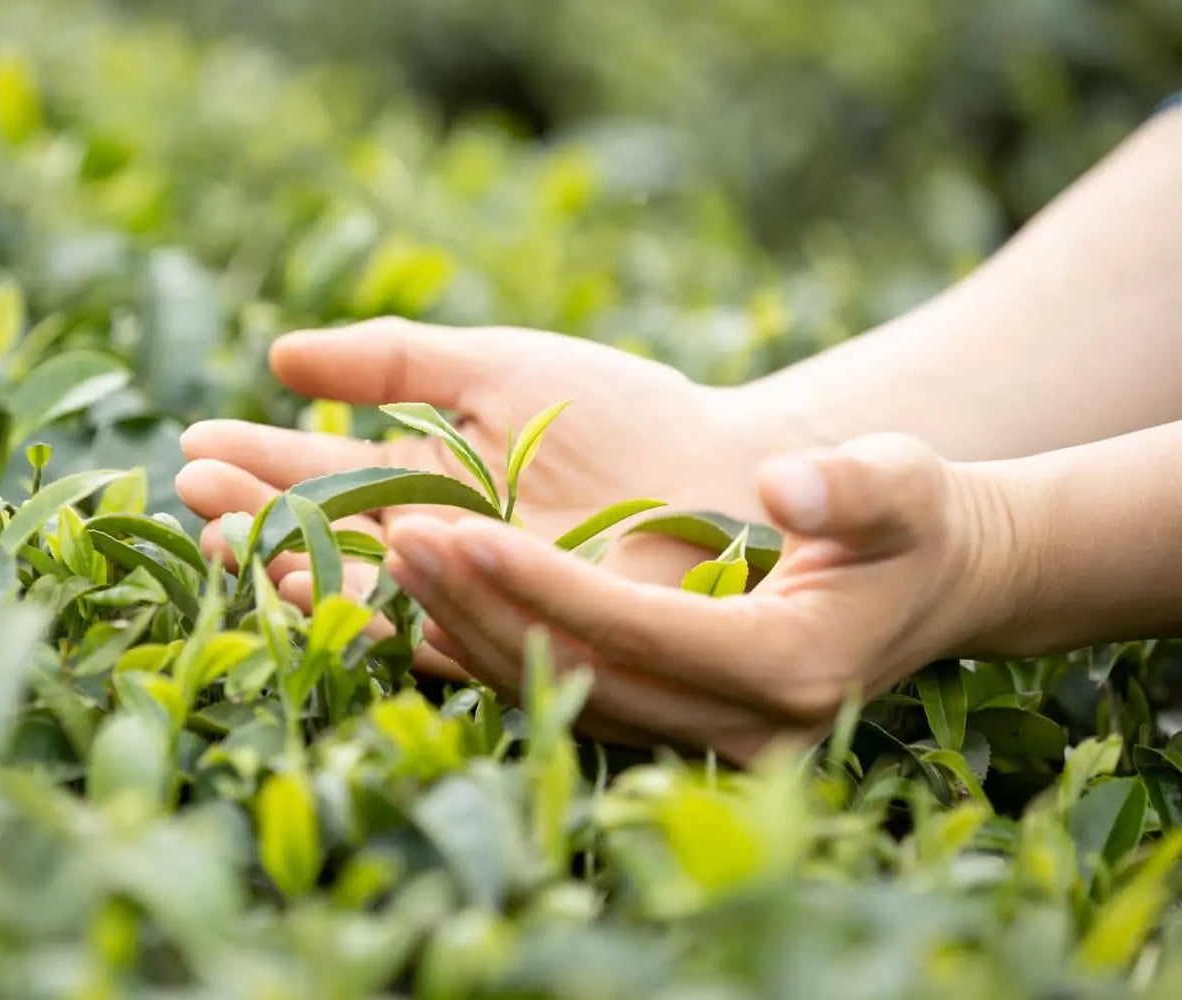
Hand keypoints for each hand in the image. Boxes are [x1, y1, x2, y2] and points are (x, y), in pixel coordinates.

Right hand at [176, 317, 784, 670]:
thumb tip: (280, 355)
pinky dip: (386, 611)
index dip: (257, 461)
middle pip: (325, 542)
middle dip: (257, 519)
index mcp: (422, 484)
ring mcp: (474, 600)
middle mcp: (435, 551)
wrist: (731, 467)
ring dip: (299, 567)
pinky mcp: (517, 640)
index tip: (193, 442)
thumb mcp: (498, 368)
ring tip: (240, 538)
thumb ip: (394, 364)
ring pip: (367, 592)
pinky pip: (441, 634)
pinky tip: (334, 580)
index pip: (320, 476)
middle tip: (194, 495)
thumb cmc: (624, 412)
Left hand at [377, 433, 1021, 762]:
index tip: (452, 528)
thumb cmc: (914, 523)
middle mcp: (742, 727)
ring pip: (565, 696)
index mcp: (788, 665)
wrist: (935, 585)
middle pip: (581, 673)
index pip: (633, 629)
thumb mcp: (905, 485)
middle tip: (398, 539)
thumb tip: (789, 483)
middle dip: (481, 607)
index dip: (537, 582)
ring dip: (475, 633)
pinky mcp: (682, 731)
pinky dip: (502, 655)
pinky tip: (439, 606)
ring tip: (401, 560)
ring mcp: (710, 743)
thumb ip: (856, 485)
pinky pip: (574, 699)